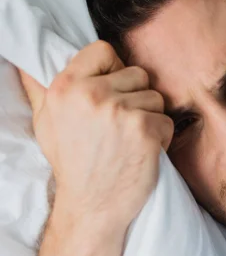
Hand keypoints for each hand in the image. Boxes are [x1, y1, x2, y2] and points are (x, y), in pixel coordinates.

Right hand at [20, 40, 172, 230]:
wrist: (92, 206)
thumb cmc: (72, 161)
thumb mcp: (46, 121)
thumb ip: (42, 87)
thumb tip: (27, 61)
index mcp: (66, 87)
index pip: (104, 49)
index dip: (113, 68)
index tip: (112, 90)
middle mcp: (91, 95)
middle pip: (137, 73)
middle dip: (135, 97)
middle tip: (119, 126)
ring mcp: (121, 111)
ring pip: (155, 97)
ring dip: (149, 118)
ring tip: (128, 140)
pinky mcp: (146, 129)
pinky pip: (167, 120)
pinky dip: (161, 137)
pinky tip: (142, 152)